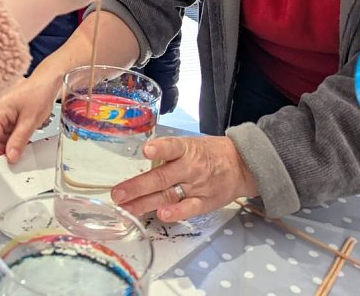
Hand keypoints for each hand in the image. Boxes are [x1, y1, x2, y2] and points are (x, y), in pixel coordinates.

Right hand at [0, 76, 57, 162]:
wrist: (49, 81)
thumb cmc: (39, 93)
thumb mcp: (30, 120)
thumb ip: (19, 140)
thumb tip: (10, 157)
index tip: (6, 162)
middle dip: (4, 149)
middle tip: (16, 159)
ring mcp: (3, 114)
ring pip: (2, 136)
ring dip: (11, 145)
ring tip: (23, 151)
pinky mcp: (11, 116)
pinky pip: (9, 131)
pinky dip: (16, 139)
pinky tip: (25, 143)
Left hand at [111, 136, 258, 221]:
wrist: (242, 165)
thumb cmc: (209, 153)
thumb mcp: (191, 145)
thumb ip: (168, 154)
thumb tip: (140, 160)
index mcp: (187, 149)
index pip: (172, 147)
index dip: (159, 149)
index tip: (146, 151)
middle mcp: (190, 168)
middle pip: (162, 177)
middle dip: (137, 186)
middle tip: (118, 194)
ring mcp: (198, 187)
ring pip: (169, 195)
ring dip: (145, 203)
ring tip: (127, 208)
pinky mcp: (205, 202)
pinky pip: (189, 209)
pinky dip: (176, 212)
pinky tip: (161, 214)